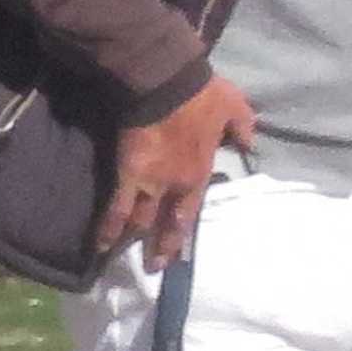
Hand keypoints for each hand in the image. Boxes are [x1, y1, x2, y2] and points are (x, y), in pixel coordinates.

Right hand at [95, 74, 256, 268]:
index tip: (180, 251)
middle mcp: (176, 186)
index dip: (185, 233)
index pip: (193, 211)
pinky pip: (117, 207)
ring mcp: (151, 183)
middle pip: (168, 223)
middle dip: (161, 247)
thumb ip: (243, 127)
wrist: (166, 83)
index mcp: (200, 173)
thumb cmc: (201, 95)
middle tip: (157, 267)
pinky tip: (100, 244)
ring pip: (142, 221)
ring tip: (129, 259)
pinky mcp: (127, 174)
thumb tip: (251, 143)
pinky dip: (108, 226)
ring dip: (135, 242)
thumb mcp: (234, 108)